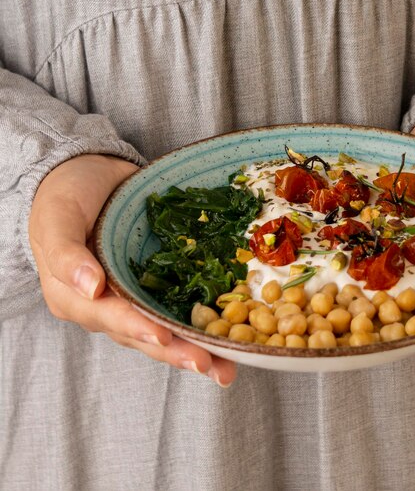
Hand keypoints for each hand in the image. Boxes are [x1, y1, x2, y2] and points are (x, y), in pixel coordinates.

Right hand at [29, 154, 235, 385]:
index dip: (138, 328)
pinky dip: (202, 322)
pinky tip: (230, 334)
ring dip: (195, 348)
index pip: (111, 318)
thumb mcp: (57, 217)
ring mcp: (134, 296)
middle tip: (211, 366)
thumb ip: (66, 254)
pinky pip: (178, 306)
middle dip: (178, 352)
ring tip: (226, 368)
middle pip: (143, 335)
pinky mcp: (157, 283)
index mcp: (77, 298)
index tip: (164, 338)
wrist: (90, 173)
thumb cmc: (66, 195)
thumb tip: (90, 288)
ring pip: (165, 330)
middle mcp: (106, 306)